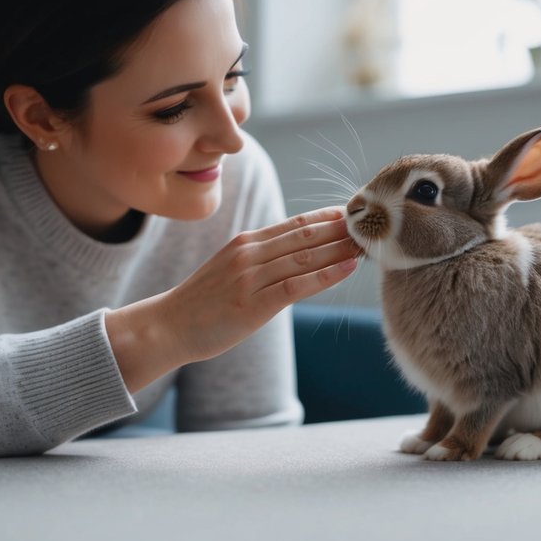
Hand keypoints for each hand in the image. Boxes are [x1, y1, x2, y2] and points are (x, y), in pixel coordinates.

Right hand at [160, 206, 359, 362]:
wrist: (168, 326)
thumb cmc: (203, 301)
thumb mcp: (230, 267)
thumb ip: (260, 258)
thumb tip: (297, 253)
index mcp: (246, 242)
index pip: (295, 223)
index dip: (328, 217)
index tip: (355, 214)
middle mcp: (249, 254)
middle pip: (305, 236)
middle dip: (341, 230)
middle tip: (372, 225)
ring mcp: (250, 279)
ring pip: (304, 257)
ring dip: (340, 249)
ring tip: (367, 243)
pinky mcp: (252, 305)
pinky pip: (296, 286)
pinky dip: (325, 275)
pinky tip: (347, 268)